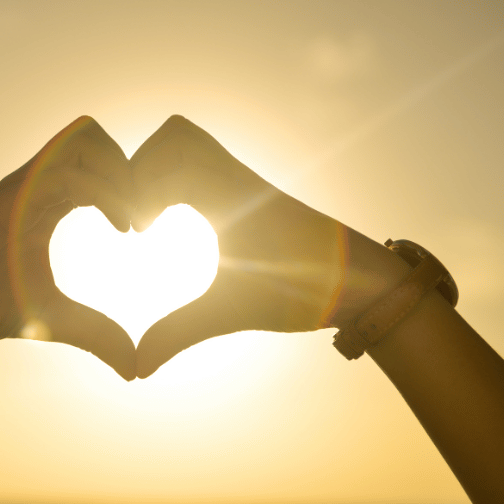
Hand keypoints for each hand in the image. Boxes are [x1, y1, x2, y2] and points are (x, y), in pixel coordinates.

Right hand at [0, 116, 136, 379]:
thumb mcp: (51, 319)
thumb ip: (94, 334)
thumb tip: (133, 368)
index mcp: (49, 205)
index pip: (101, 169)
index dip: (132, 190)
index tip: (143, 231)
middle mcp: (39, 187)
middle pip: (100, 141)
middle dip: (134, 171)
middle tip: (145, 220)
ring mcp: (24, 185)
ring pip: (87, 139)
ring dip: (122, 172)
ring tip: (132, 221)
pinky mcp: (11, 194)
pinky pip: (67, 169)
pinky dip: (105, 189)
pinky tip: (118, 226)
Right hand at [131, 116, 408, 377]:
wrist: (365, 281)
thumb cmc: (306, 291)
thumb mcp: (233, 312)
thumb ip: (180, 334)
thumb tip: (138, 368)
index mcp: (232, 196)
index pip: (171, 161)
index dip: (138, 189)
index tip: (138, 233)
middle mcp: (238, 178)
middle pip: (177, 135)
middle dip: (142, 168)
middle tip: (139, 217)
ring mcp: (246, 181)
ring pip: (193, 142)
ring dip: (160, 169)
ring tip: (152, 216)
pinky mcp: (251, 192)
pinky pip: (207, 162)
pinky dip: (179, 178)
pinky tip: (177, 220)